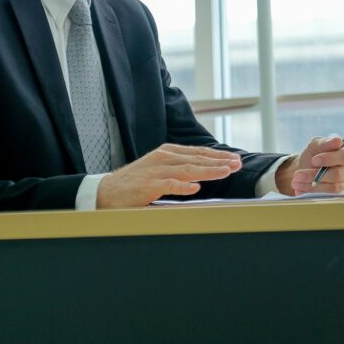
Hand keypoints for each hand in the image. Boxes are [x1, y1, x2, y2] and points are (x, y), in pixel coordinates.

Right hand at [97, 143, 241, 208]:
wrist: (107, 191)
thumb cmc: (136, 183)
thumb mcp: (160, 170)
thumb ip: (179, 170)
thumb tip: (203, 176)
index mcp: (168, 153)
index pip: (198, 152)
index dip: (218, 156)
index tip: (234, 159)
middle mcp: (164, 158)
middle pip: (197, 159)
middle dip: (219, 162)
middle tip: (236, 165)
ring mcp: (156, 171)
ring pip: (187, 169)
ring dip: (208, 171)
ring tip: (225, 172)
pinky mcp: (148, 185)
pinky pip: (168, 185)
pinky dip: (182, 187)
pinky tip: (195, 188)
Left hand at [276, 135, 343, 194]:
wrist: (310, 166)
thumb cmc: (317, 153)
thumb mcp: (317, 144)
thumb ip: (325, 143)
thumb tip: (337, 141)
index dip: (330, 159)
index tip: (313, 160)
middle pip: (338, 175)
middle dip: (316, 175)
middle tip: (298, 175)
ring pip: (333, 187)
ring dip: (312, 186)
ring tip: (296, 182)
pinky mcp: (343, 193)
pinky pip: (329, 195)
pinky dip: (313, 192)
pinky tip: (300, 189)